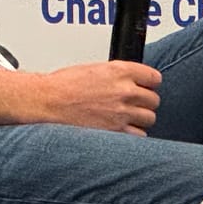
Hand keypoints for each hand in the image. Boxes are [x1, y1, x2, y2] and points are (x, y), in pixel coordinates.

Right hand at [35, 60, 161, 134]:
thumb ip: (118, 75)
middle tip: (135, 103)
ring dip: (141, 118)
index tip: (148, 86)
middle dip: (145, 101)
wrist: (48, 101)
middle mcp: (124, 91)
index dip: (151, 83)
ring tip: (128, 116)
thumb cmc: (65, 85)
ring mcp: (121, 113)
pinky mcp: (115, 131)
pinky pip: (139, 135)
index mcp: (120, 71)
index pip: (154, 77)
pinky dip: (133, 133)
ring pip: (149, 118)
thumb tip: (132, 81)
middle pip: (153, 99)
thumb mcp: (96, 69)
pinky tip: (123, 129)